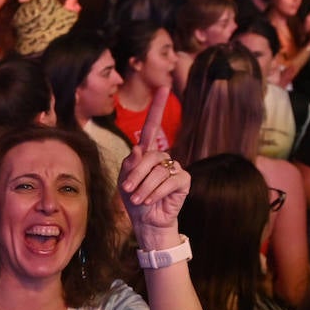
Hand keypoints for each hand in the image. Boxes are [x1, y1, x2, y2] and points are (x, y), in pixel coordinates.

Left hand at [119, 86, 189, 244]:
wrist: (147, 221)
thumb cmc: (134, 200)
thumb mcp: (125, 181)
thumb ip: (130, 164)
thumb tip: (139, 149)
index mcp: (147, 153)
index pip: (152, 126)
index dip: (158, 107)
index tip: (163, 88)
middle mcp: (162, 157)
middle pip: (149, 155)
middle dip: (136, 174)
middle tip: (128, 191)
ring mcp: (174, 167)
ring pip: (158, 170)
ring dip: (144, 186)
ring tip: (138, 199)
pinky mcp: (183, 180)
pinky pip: (170, 180)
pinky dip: (156, 192)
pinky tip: (151, 201)